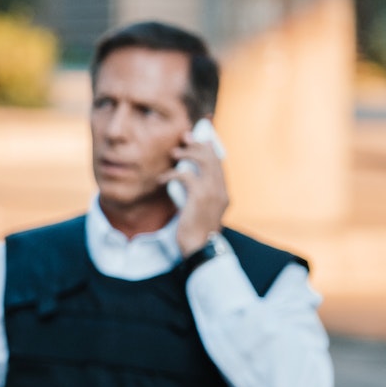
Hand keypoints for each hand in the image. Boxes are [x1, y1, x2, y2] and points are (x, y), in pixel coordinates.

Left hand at [161, 128, 228, 255]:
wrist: (199, 248)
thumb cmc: (196, 231)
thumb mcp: (200, 209)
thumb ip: (198, 194)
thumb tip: (185, 177)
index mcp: (223, 193)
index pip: (220, 163)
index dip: (210, 148)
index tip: (199, 137)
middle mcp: (221, 190)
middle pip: (213, 157)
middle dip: (198, 144)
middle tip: (184, 139)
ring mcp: (213, 192)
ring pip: (204, 161)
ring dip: (188, 153)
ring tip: (174, 154)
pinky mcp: (200, 197)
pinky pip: (186, 175)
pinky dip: (172, 174)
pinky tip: (162, 179)